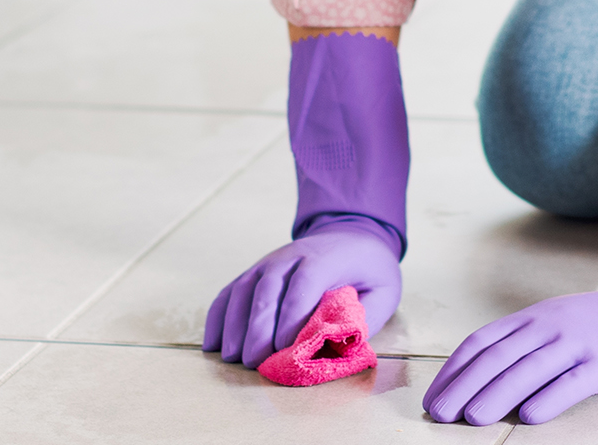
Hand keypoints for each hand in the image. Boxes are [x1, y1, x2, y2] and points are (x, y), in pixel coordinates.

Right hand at [203, 222, 400, 367]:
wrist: (350, 235)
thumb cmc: (368, 270)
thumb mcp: (384, 290)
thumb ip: (366, 316)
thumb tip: (340, 347)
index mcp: (326, 259)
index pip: (304, 284)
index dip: (292, 316)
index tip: (285, 348)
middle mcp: (292, 256)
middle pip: (268, 288)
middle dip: (258, 328)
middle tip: (254, 362)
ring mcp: (269, 262)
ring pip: (244, 289)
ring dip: (234, 325)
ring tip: (232, 358)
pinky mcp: (255, 272)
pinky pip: (230, 292)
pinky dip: (218, 317)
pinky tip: (213, 344)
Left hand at [422, 284, 597, 425]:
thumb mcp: (555, 322)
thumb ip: (522, 343)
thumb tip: (478, 379)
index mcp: (534, 318)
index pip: (483, 342)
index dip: (454, 371)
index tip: (434, 397)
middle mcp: (551, 326)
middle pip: (499, 356)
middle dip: (465, 385)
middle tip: (441, 413)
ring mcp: (579, 342)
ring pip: (530, 369)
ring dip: (498, 394)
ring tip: (473, 418)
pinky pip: (575, 381)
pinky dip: (551, 398)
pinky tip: (530, 416)